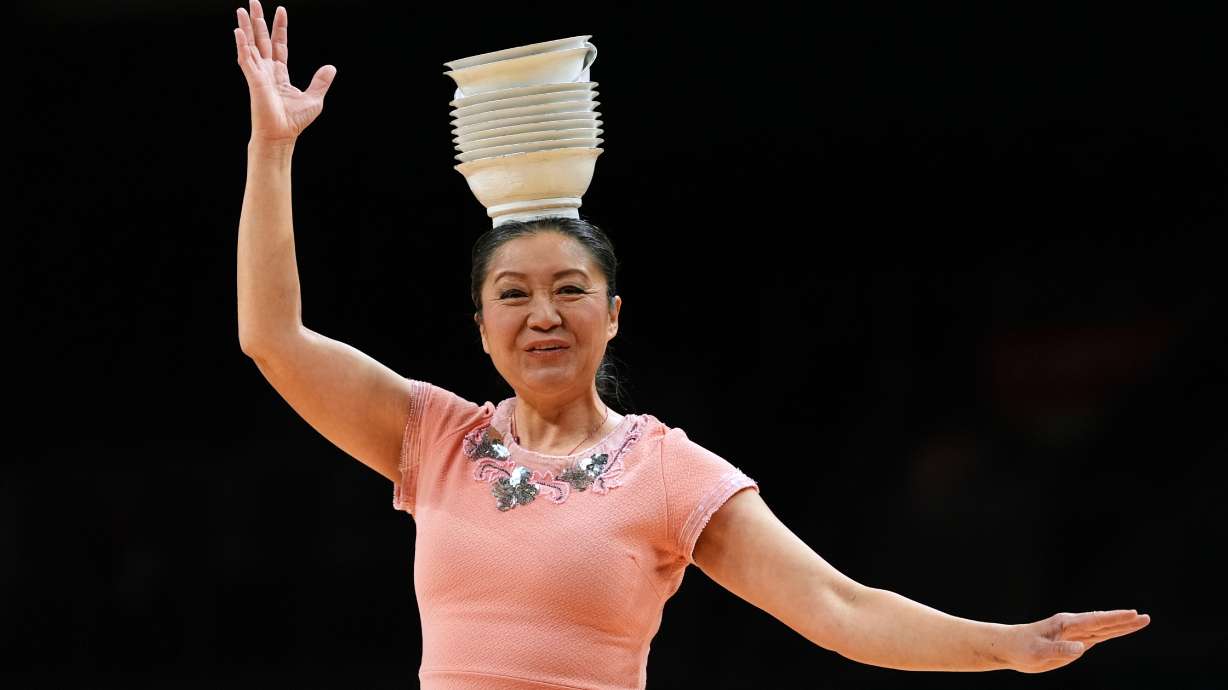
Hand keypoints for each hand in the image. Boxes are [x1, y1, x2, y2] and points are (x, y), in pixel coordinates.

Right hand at [233, 1, 335, 144]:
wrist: (282, 135)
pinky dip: (242, 44)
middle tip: (253, 2)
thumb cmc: (294, 121)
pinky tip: (238, 31)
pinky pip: (245, 58)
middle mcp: (267, 71)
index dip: (280, 28)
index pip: (279, 45)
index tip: (281, 10)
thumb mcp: (314, 99)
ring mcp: (258, 74)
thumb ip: (320, 82)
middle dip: (258, 20)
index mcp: (280, 73)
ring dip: (246, 27)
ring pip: (250, 45)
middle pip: (261, 40)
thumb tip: (331, 67)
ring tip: (242, 9)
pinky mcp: (253, 80)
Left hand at [1004, 609, 1150, 672]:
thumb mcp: (1037, 651)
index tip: (1132, 615)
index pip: (1094, 621)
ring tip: (1140, 621)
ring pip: (1103, 630)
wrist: (1011, 647)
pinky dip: (1111, 634)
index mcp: (1065, 624)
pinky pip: (1097, 638)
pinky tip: (1121, 631)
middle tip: (1145, 617)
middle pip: (1103, 623)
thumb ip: (1059, 649)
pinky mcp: (1075, 643)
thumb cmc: (1022, 648)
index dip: (1114, 619)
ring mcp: (1075, 634)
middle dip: (1124, 621)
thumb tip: (1082, 648)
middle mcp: (1073, 627)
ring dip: (1121, 626)